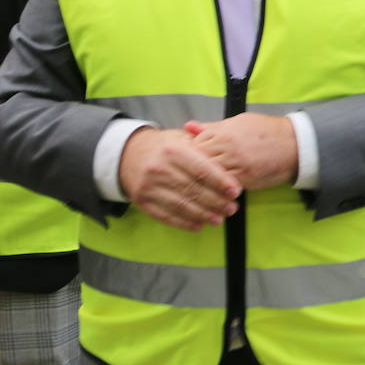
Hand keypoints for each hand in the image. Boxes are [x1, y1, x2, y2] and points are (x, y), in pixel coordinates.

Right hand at [117, 127, 240, 230]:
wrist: (128, 154)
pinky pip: (166, 216)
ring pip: (181, 206)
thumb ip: (204, 149)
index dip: (221, 182)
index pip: (202, 170)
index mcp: (173, 151)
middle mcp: (159, 169)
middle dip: (216, 202)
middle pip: (193, 190)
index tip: (236, 191)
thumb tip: (230, 165)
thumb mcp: (182, 138)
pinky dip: (184, 223)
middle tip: (232, 208)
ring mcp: (149, 187)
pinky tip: (199, 225)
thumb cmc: (163, 147)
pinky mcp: (142, 201)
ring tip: (219, 219)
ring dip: (203, 215)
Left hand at [184, 114, 298, 191]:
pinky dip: (215, 189)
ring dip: (201, 182)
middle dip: (189, 169)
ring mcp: (235, 163)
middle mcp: (226, 146)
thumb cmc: (266, 130)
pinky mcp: (244, 178)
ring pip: (208, 175)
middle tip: (184, 177)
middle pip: (197, 161)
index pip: (193, 144)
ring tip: (194, 187)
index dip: (185, 153)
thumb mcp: (239, 122)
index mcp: (223, 131)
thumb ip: (212, 127)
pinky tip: (210, 192)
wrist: (294, 143)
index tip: (183, 160)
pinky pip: (223, 186)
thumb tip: (188, 126)